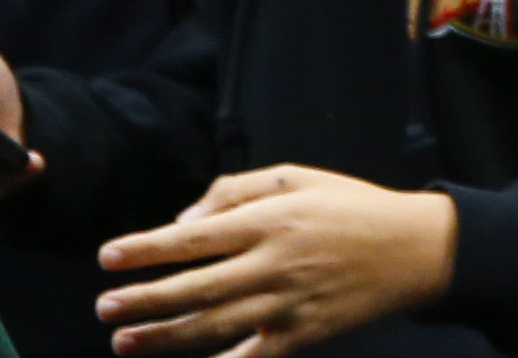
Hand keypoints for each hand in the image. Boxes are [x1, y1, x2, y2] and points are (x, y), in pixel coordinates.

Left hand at [96, 167, 457, 357]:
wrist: (414, 249)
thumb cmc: (350, 206)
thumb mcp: (298, 177)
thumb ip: (235, 191)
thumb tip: (183, 222)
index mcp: (271, 220)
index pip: (194, 238)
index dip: (146, 249)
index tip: (108, 256)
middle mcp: (274, 263)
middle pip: (194, 287)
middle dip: (143, 299)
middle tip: (103, 306)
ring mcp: (287, 304)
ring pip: (212, 326)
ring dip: (162, 336)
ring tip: (122, 340)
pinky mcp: (301, 335)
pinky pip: (250, 357)